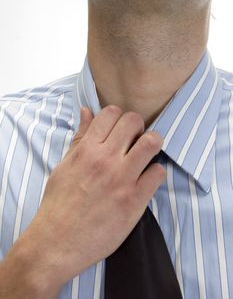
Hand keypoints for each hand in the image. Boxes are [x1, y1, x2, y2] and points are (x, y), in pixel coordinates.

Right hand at [27, 105, 165, 288]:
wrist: (57, 243)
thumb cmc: (59, 204)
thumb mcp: (64, 166)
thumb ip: (79, 138)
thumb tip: (86, 111)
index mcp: (86, 149)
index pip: (111, 112)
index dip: (119, 117)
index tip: (120, 130)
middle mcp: (105, 160)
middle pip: (134, 121)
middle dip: (137, 127)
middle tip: (134, 140)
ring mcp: (121, 179)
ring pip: (151, 142)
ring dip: (152, 144)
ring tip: (146, 155)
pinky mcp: (134, 201)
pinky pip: (158, 173)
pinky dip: (156, 173)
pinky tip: (146, 180)